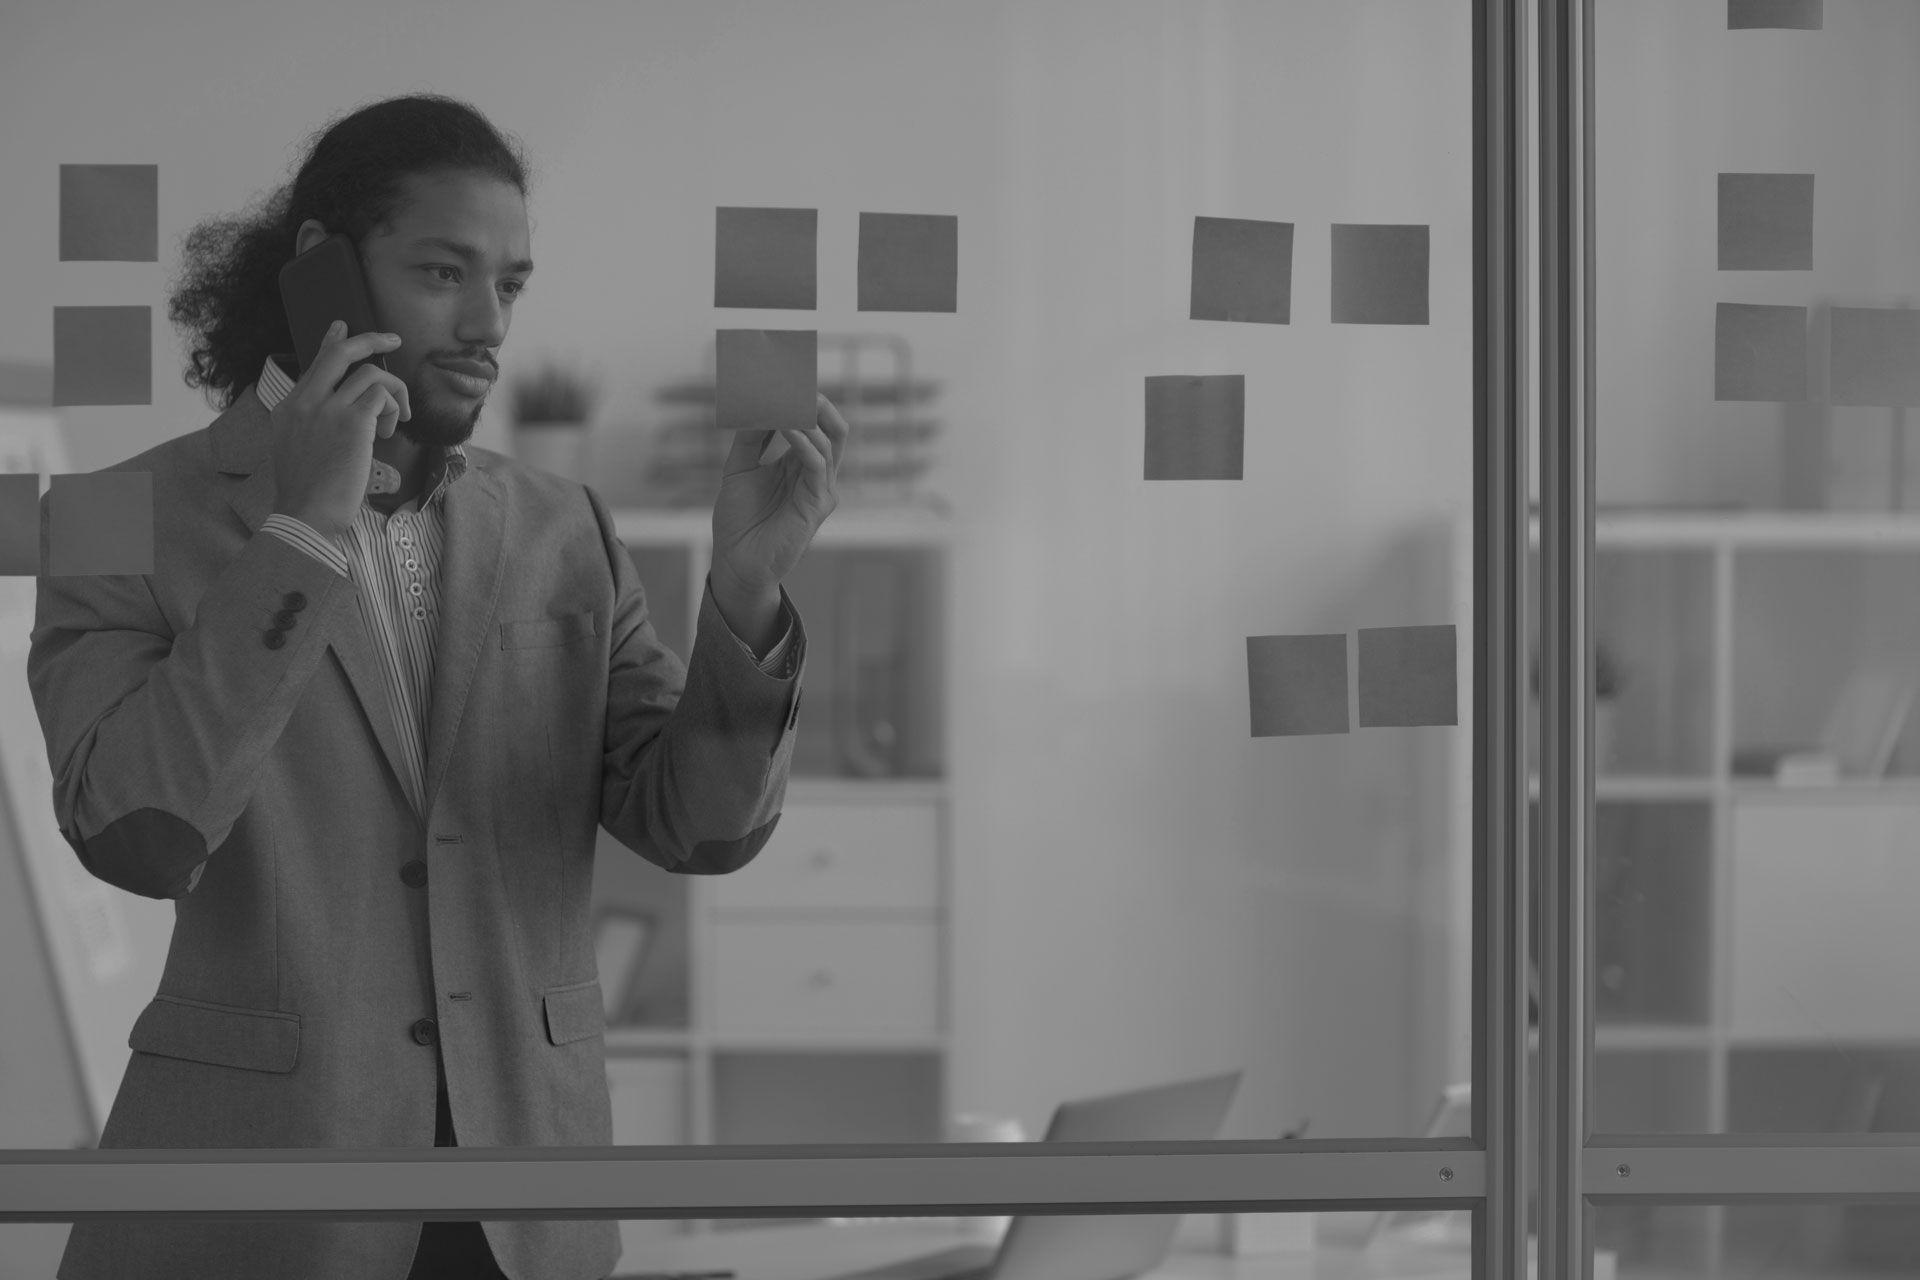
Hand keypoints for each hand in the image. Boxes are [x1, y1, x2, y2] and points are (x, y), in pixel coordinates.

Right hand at [269, 320, 411, 537]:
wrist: (306, 515)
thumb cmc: (309, 495)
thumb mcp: (298, 452)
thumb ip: (314, 427)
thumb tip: (347, 418)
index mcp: (289, 408)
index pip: (314, 364)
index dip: (332, 342)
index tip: (343, 326)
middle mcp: (304, 403)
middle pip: (339, 354)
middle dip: (370, 340)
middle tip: (392, 340)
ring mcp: (326, 409)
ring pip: (371, 374)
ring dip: (394, 394)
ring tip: (395, 422)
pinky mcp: (352, 422)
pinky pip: (383, 395)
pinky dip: (395, 408)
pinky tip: (391, 431)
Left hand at [710, 392, 846, 594]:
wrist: (736, 563)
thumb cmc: (739, 521)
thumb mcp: (739, 468)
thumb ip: (750, 437)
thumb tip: (757, 402)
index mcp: (800, 465)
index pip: (813, 423)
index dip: (802, 400)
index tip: (783, 376)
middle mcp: (816, 475)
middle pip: (832, 427)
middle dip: (816, 401)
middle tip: (796, 379)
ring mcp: (821, 489)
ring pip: (828, 440)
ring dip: (805, 415)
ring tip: (783, 398)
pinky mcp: (818, 504)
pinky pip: (818, 463)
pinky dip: (803, 440)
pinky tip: (787, 426)